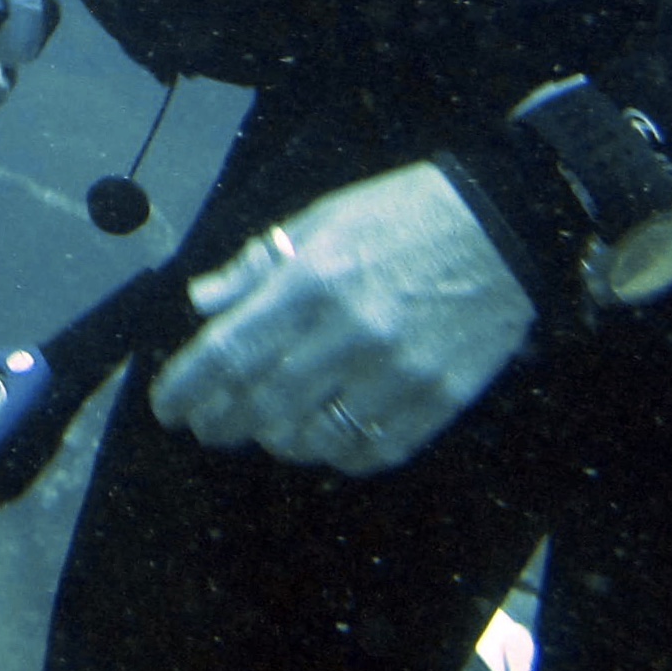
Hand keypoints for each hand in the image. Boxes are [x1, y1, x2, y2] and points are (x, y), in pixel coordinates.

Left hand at [147, 161, 534, 475]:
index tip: (166, 406)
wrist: (504, 227)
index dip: (186, 388)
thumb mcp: (320, 219)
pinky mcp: (440, 400)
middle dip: (221, 423)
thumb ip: (256, 266)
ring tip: (263, 429)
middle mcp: (349, 333)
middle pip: (263, 405)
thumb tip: (202, 302)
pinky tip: (323, 441)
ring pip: (314, 438)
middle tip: (205, 426)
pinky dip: (338, 455)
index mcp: (312, 281)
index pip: (228, 352)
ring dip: (276, 441)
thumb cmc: (403, 215)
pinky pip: (375, 451)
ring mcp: (398, 372)